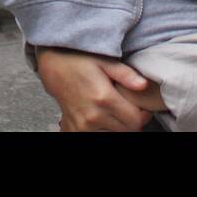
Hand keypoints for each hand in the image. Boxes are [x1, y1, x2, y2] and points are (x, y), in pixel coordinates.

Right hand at [36, 46, 155, 131]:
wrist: (53, 64)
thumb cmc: (79, 59)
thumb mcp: (105, 60)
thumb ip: (125, 74)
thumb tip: (143, 85)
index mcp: (104, 99)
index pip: (135, 121)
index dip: (143, 115)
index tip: (141, 107)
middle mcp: (93, 116)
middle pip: (125, 131)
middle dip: (130, 120)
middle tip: (127, 106)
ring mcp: (82, 125)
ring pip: (112, 135)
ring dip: (117, 126)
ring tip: (113, 110)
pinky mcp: (73, 128)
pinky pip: (94, 136)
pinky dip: (101, 129)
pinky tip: (101, 117)